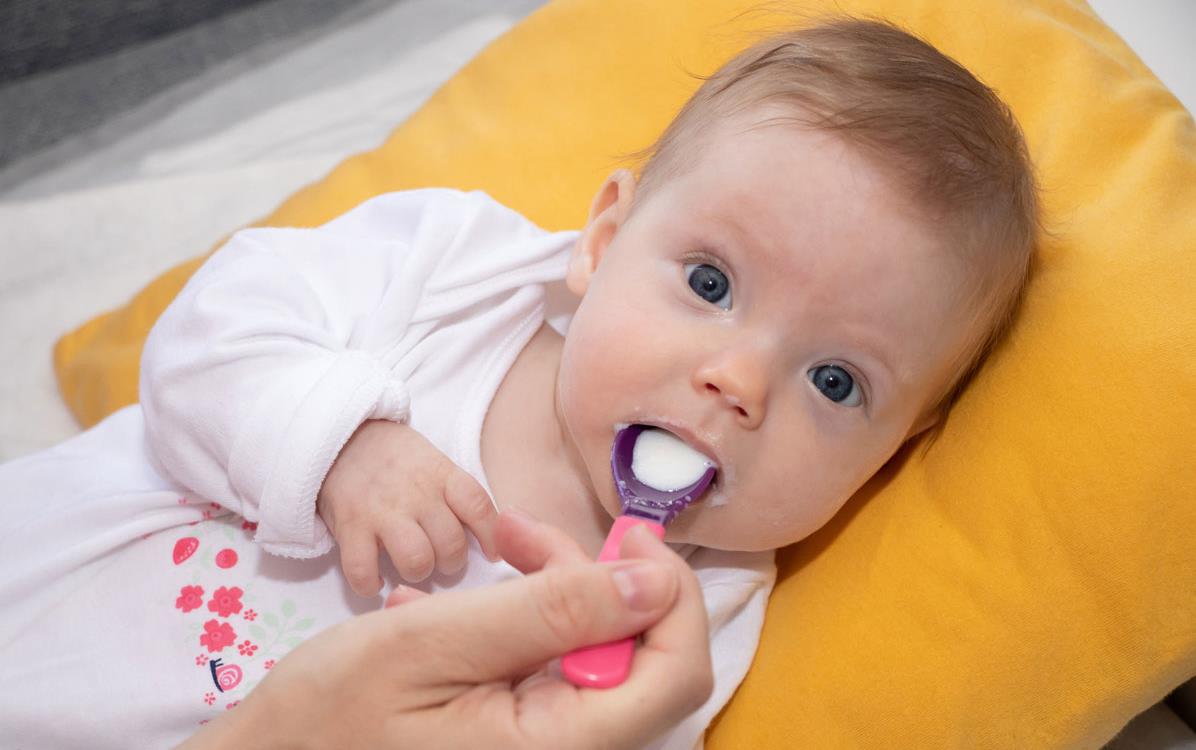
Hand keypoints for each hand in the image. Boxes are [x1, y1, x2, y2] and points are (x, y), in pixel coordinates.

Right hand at [180, 511, 713, 749]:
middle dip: (602, 581)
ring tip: (498, 552)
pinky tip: (469, 604)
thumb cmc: (331, 711)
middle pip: (644, 659)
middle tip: (529, 536)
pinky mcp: (524, 733)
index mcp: (554, 746)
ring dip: (560, 591)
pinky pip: (558, 669)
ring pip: (600, 654)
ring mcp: (545, 745)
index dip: (671, 596)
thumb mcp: (434, 640)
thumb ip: (550, 611)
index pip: (675, 675)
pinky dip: (530, 620)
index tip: (624, 540)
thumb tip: (653, 583)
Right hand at [317, 419, 497, 594]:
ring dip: (417, 572)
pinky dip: (370, 585)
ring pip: (415, 561)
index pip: (478, 505)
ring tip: (410, 566)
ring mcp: (382, 511)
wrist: (343, 438)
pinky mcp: (350, 527)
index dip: (490, 535)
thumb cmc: (397, 459)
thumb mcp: (435, 462)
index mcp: (442, 475)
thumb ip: (457, 494)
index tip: (492, 553)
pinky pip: (363, 571)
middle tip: (441, 559)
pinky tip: (375, 580)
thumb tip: (493, 534)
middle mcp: (416, 494)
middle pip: (450, 544)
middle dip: (450, 561)